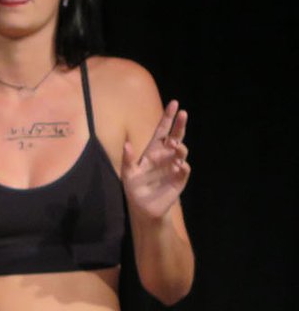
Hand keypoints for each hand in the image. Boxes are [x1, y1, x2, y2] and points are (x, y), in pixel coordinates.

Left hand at [122, 101, 189, 220]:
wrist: (142, 207)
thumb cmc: (135, 187)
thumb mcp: (128, 173)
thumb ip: (128, 159)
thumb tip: (126, 144)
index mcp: (153, 151)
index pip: (162, 131)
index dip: (167, 118)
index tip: (174, 103)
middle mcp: (166, 156)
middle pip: (176, 137)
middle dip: (179, 125)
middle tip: (183, 114)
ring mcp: (174, 167)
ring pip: (181, 152)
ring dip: (179, 147)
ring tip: (174, 144)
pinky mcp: (179, 179)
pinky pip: (183, 170)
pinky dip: (182, 167)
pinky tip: (179, 165)